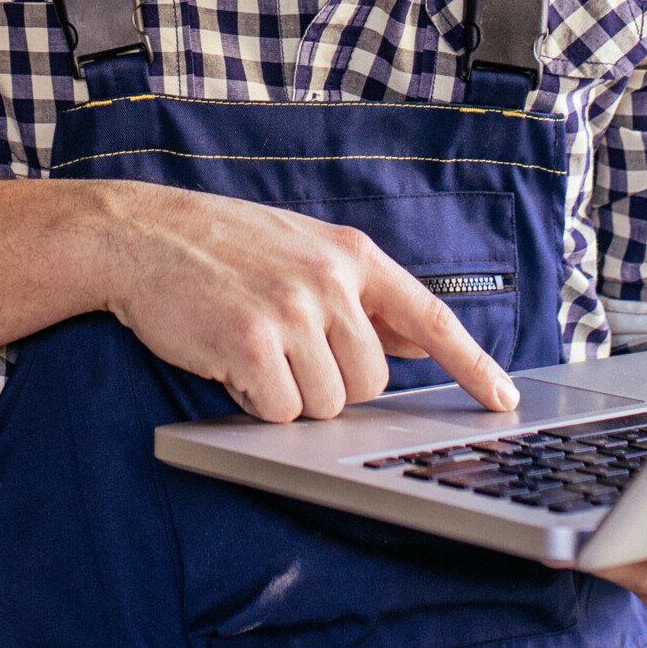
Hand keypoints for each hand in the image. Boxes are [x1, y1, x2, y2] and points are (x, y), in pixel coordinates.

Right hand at [96, 182, 520, 421]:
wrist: (144, 234)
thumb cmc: (224, 247)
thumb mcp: (304, 251)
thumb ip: (361, 295)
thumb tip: (417, 339)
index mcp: (352, 254)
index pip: (429, 315)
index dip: (472, 363)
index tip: (503, 400)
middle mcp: (332, 279)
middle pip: (371, 380)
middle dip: (331, 383)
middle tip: (284, 350)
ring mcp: (293, 309)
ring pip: (327, 403)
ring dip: (289, 394)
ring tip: (252, 346)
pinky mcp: (252, 340)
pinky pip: (279, 412)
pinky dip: (253, 402)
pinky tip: (229, 362)